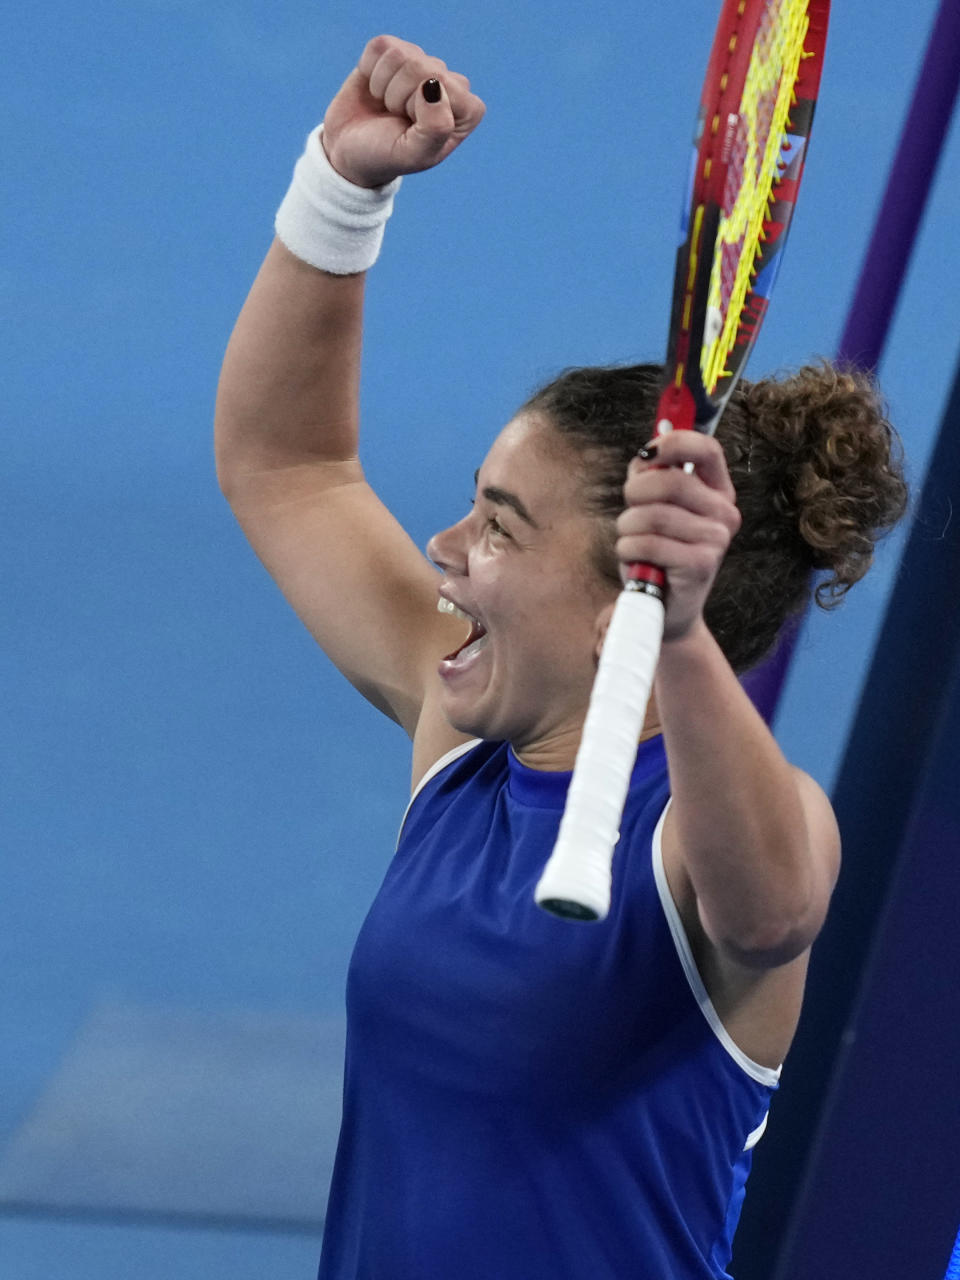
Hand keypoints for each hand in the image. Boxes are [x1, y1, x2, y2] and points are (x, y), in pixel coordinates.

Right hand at [322, 35, 485, 187]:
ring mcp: (424, 65)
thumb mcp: (413, 155)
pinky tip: (376, 90)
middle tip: (398, 119)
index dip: (415, 106)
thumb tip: (433, 85)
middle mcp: (451, 83)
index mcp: (468, 111)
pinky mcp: (396, 52)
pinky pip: (381, 46)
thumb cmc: (387, 156)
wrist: (351, 153)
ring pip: (399, 55)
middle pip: (419, 66)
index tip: (412, 128)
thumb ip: (435, 128)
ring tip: (388, 107)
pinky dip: (369, 70)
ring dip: (383, 86)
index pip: (440, 82)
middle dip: (398, 97)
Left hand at [616, 433, 740, 643]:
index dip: (674, 441)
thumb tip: (645, 456)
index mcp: (717, 492)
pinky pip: (648, 543)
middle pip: (670, 481)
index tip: (647, 452)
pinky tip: (636, 561)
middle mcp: (724, 513)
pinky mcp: (701, 564)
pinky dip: (629, 550)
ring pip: (651, 515)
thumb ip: (651, 477)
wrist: (667, 609)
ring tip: (632, 542)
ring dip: (627, 528)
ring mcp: (716, 539)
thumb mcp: (653, 508)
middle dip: (635, 493)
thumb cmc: (657, 553)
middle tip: (630, 510)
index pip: (707, 449)